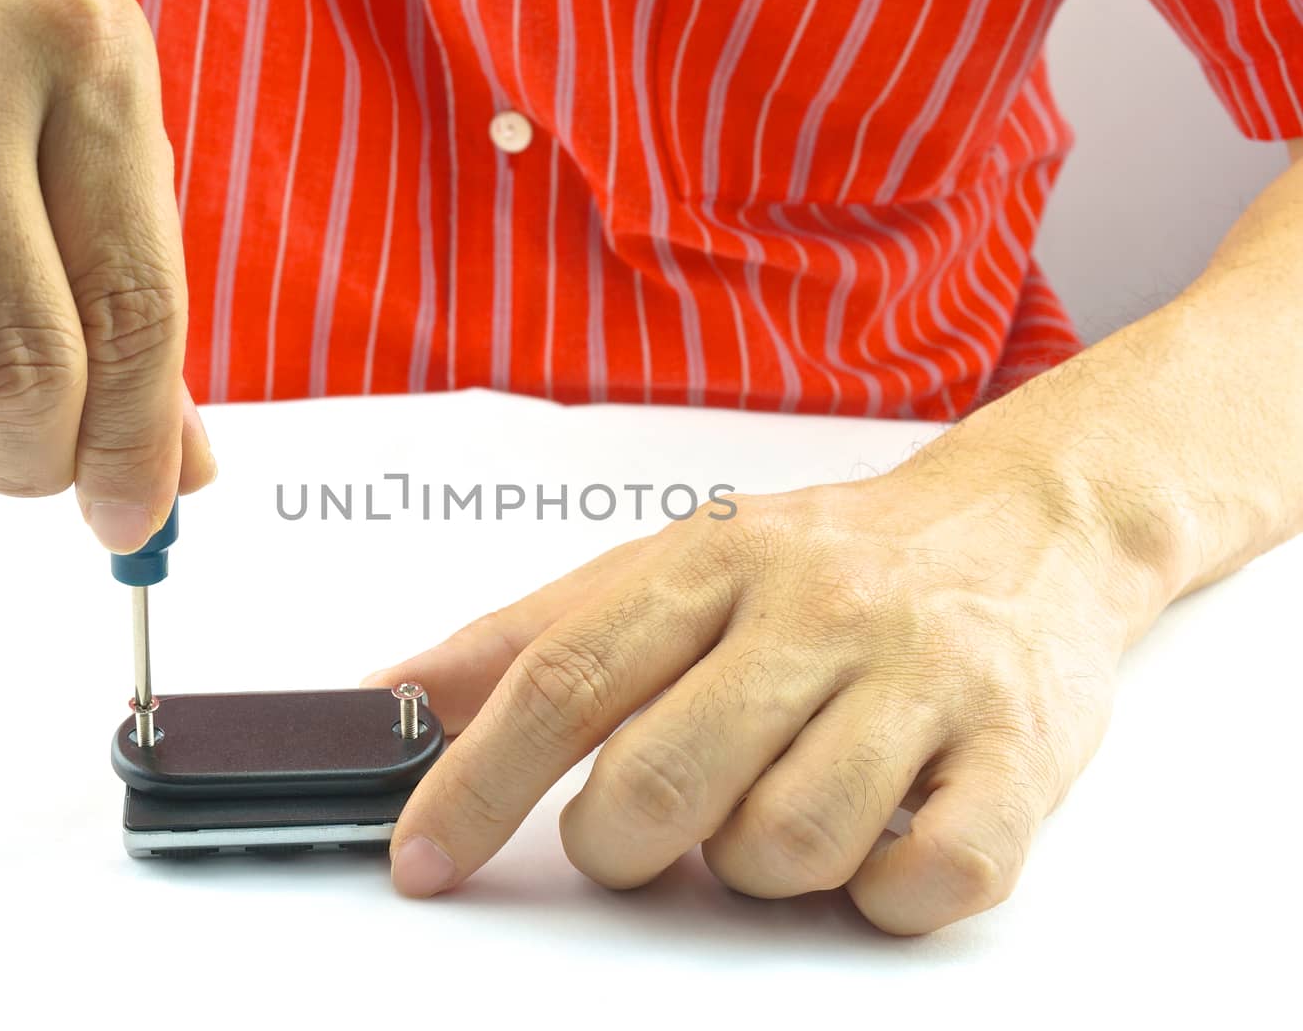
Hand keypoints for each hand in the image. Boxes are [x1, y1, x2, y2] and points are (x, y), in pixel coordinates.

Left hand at [369, 463, 1133, 934]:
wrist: (1029, 521)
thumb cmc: (829, 558)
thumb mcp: (667, 564)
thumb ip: (527, 637)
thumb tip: (388, 700)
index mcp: (715, 560)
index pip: (564, 680)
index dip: (477, 780)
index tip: (423, 857)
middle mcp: (817, 612)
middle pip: (661, 782)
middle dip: (621, 843)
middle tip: (641, 829)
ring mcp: (923, 682)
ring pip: (783, 847)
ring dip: (755, 866)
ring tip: (781, 804)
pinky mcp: (1019, 755)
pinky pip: (924, 880)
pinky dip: (879, 895)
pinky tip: (877, 840)